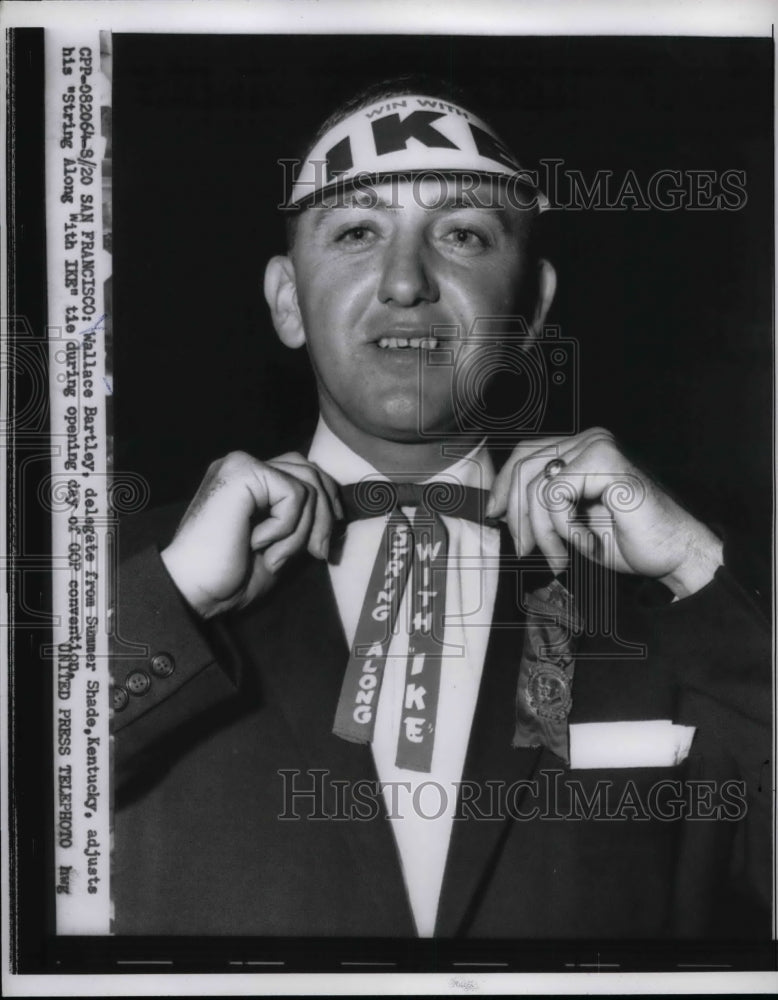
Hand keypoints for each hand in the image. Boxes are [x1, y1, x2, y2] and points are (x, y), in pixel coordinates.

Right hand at [160, 451, 342, 617]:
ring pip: (307, 484)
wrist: (193, 591)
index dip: (326, 500)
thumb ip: (300, 524)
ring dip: (301, 530)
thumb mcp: (278, 547)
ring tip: (274, 554)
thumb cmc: (228, 577)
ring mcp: (241, 466)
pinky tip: (256, 542)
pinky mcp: (242, 473)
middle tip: (319, 552)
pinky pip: (294, 494)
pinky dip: (285, 528)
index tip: (327, 539)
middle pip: (310, 471)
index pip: (302, 472)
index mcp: (248, 481)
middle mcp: (243, 466)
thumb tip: (335, 515)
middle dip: (325, 515)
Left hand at [487, 427, 723, 598]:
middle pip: (524, 465)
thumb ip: (541, 507)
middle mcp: (589, 440)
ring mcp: (598, 446)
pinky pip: (556, 494)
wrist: (673, 555)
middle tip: (523, 547)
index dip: (504, 485)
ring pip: (536, 485)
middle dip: (517, 513)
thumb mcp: (571, 522)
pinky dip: (563, 527)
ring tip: (560, 555)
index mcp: (581, 449)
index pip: (525, 453)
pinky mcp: (605, 461)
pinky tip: (585, 541)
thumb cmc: (628, 540)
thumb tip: (500, 510)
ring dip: (542, 530)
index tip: (494, 516)